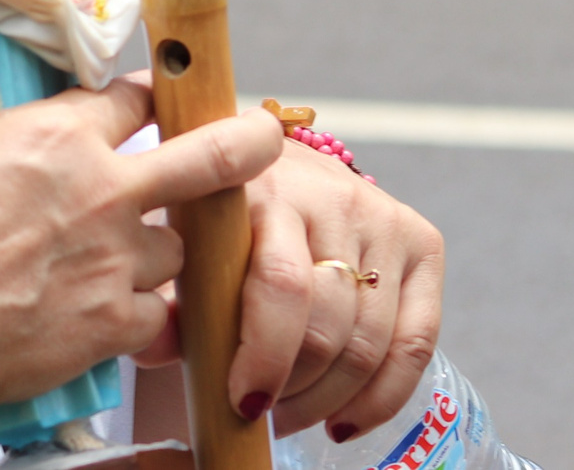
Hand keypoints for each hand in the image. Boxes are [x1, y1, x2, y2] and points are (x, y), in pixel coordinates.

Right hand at [0, 0, 70, 19]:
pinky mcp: (25, 11)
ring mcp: (29, 7)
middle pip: (53, 5)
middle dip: (62, 2)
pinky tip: (51, 13)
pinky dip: (48, 16)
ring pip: (48, 12)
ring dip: (56, 10)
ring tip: (61, 6)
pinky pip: (40, 17)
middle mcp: (32, 0)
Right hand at [0, 78, 280, 411]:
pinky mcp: (110, 326)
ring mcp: (114, 261)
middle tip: (267, 136)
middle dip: (250, 141)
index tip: (157, 100)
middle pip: (212, 156)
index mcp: (57, 132)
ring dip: (158, 254)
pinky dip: (142, 318)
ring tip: (124, 262)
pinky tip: (116, 316)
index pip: (136, 96)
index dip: (151, 96)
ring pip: (178, 251)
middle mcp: (102, 190)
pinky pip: (156, 318)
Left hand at [137, 133, 444, 441]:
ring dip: (328, 399)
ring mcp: (382, 216)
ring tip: (290, 414)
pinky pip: (417, 341)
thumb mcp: (185, 238)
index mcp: (262, 188)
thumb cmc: (218, 213)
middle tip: (260, 413)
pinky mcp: (420, 241)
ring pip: (371, 341)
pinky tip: (344, 419)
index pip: (283, 285)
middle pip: (330, 324)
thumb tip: (152, 346)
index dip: (267, 356)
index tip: (242, 402)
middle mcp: (333, 196)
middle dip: (293, 388)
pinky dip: (382, 396)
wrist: (264, 155)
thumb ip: (170, 295)